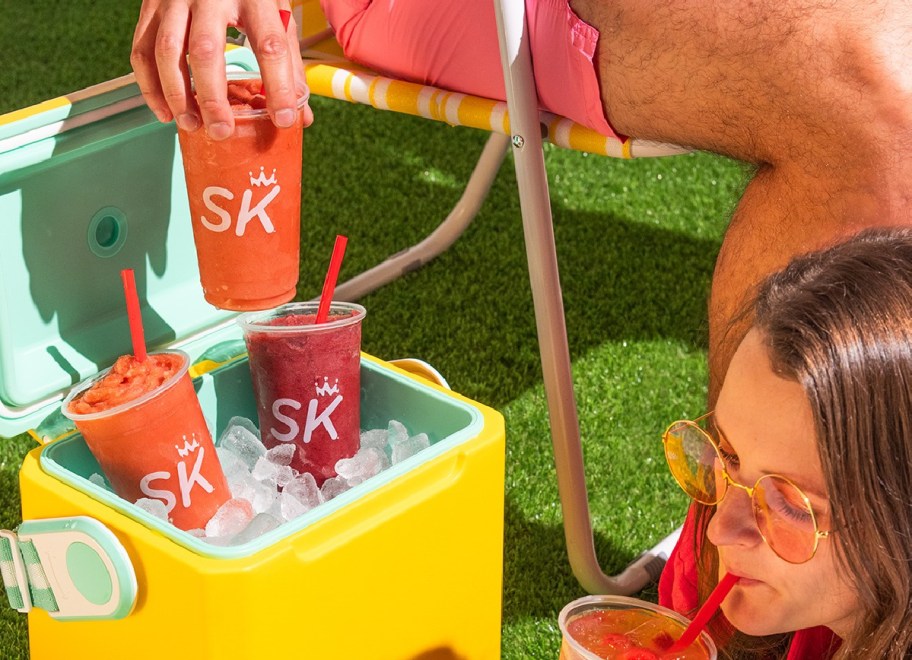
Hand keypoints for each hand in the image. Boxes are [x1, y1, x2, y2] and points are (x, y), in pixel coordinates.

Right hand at [131, 0, 313, 139]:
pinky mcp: (151, 6)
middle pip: (207, 52)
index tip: (283, 119)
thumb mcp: (276, 13)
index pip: (269, 45)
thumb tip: (301, 116)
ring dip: (176, 95)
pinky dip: (150, 86)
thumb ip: (288, 62)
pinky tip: (165, 111)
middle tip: (221, 131)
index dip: (279, 86)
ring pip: (167, 51)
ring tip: (191, 125)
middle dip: (213, 99)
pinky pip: (142, 49)